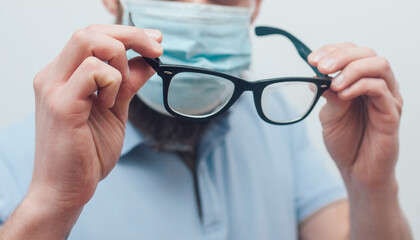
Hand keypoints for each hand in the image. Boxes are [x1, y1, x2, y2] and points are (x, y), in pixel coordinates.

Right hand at [29, 24, 162, 210]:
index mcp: (63, 75)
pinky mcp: (61, 105)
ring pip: (89, 41)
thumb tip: (148, 61)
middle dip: (131, 35)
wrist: (67, 189)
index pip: (92, 35)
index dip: (127, 33)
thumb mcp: (115, 110)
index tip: (155, 42)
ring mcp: (53, 88)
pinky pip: (93, 71)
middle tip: (156, 50)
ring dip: (119, 60)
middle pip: (90, 30)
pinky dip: (113, 82)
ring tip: (120, 92)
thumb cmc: (89, 152)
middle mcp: (53, 76)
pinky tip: (110, 104)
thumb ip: (128, 83)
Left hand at [308, 43, 402, 188]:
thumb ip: (327, 94)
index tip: (312, 59)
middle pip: (367, 53)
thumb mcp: (329, 115)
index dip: (332, 50)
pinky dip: (360, 86)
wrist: (356, 171)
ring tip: (334, 83)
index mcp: (362, 82)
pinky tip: (343, 94)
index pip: (352, 53)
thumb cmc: (346, 142)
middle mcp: (378, 85)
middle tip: (321, 67)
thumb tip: (318, 75)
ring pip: (379, 65)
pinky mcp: (391, 113)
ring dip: (352, 68)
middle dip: (341, 55)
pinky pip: (381, 89)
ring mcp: (387, 98)